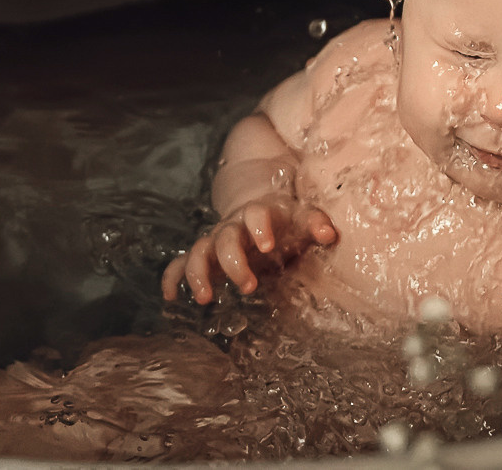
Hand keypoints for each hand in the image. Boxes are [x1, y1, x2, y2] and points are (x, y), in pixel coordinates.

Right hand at [160, 196, 338, 303]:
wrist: (260, 204)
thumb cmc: (286, 218)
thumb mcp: (302, 216)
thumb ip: (315, 223)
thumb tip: (329, 234)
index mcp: (259, 214)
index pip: (256, 215)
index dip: (260, 228)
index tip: (267, 245)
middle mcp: (233, 226)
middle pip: (225, 239)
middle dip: (232, 262)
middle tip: (247, 286)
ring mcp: (216, 239)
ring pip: (199, 251)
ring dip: (199, 273)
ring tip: (205, 298)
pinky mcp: (205, 254)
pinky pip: (181, 262)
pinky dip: (173, 277)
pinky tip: (171, 296)